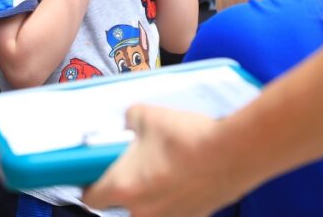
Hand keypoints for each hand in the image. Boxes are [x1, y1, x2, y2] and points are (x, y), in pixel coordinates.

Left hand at [83, 105, 241, 216]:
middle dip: (123, 190)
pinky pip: (174, 209)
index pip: (90, 198)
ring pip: (148, 210)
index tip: (93, 173)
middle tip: (131, 168)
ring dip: (149, 194)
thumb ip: (129, 121)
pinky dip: (174, 196)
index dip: (89, 184)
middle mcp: (142, 212)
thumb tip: (128, 123)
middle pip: (120, 207)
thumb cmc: (186, 137)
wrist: (234, 152)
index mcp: (123, 188)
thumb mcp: (146, 115)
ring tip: (162, 169)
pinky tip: (184, 175)